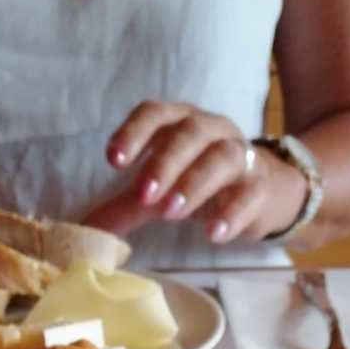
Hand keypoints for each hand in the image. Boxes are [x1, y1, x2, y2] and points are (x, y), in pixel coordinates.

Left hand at [84, 102, 303, 244]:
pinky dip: (233, 214)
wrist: (263, 192)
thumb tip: (86, 232)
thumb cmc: (202, 183)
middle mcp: (213, 131)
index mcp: (182, 124)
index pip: (157, 114)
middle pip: (190, 133)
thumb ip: (126, 206)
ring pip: (222, 158)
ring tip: (171, 212)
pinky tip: (215, 234)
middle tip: (144, 195)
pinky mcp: (260, 188)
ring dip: (194, 184)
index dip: (135, 132)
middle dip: (164, 163)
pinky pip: (250, 195)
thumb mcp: (161, 192)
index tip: (113, 161)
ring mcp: (241, 157)